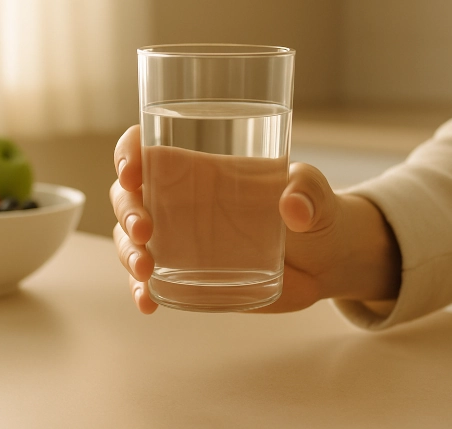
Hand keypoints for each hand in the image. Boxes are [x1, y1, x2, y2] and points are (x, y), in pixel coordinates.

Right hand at [110, 125, 401, 313]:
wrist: (325, 259)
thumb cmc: (313, 209)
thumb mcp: (315, 191)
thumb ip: (307, 192)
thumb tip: (294, 210)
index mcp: (203, 169)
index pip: (150, 148)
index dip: (129, 154)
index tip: (132, 171)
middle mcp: (182, 201)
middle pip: (129, 195)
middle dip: (126, 210)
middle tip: (145, 230)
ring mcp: (181, 240)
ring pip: (132, 239)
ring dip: (128, 253)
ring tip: (145, 270)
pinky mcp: (189, 275)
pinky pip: (151, 280)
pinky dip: (141, 291)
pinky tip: (148, 303)